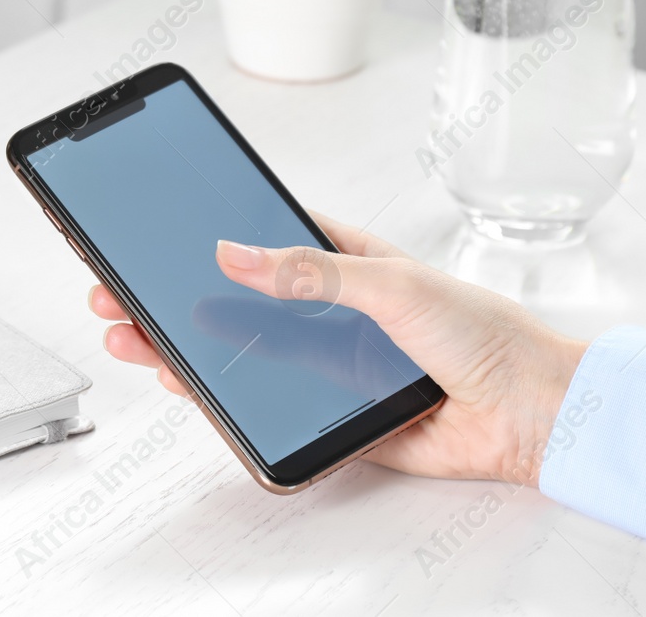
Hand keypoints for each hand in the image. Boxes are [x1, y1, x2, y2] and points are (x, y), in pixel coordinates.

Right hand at [90, 212, 587, 485]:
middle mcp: (329, 311)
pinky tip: (183, 384)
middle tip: (118, 289)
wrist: (528, 414)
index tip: (156, 230)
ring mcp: (326, 364)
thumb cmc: (483, 333)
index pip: (261, 238)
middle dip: (173, 295)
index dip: (207, 234)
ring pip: (239, 353)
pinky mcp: (330, 415)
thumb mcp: (390, 283)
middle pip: (234, 300)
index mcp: (345, 260)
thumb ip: (310, 271)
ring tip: (131, 335)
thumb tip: (237, 252)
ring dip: (184, 346)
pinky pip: (266, 406)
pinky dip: (222, 399)